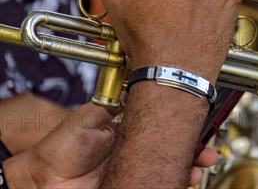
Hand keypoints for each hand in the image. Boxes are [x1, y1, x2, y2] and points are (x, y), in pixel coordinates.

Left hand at [3, 102, 218, 187]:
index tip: (198, 127)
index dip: (183, 129)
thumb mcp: (92, 116)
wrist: (42, 180)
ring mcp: (135, 173)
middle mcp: (137, 154)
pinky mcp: (133, 186)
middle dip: (195, 152)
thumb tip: (140, 87)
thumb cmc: (61, 148)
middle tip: (207, 154)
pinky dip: (173, 182)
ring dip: (188, 169)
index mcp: (130, 134)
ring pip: (169, 170)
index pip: (164, 130)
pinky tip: (182, 181)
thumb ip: (117, 104)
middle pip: (174, 152)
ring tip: (197, 170)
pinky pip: (157, 184)